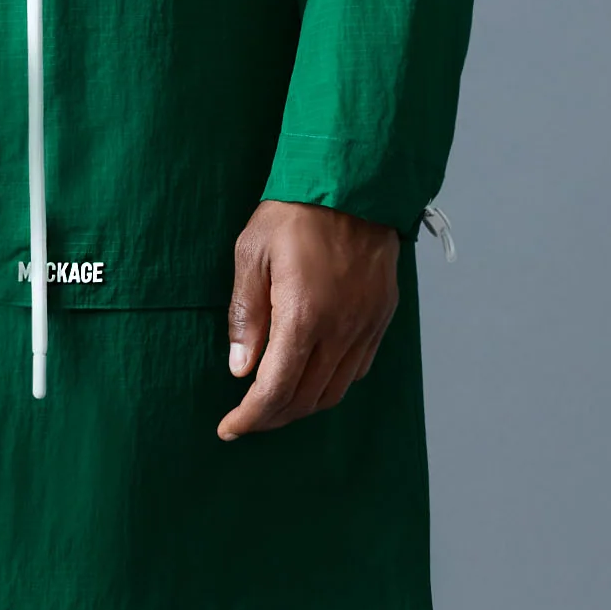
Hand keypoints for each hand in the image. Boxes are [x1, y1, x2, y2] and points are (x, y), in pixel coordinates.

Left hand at [218, 198, 399, 438]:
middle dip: (272, 417)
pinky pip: (358, 368)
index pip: (275, 390)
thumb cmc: (294, 213)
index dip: (251, 417)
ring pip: (336, 390)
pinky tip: (312, 376)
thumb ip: (246, 317)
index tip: (229, 428)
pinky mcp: (382, 317)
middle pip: (306, 399)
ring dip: (303, 405)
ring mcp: (366, 325)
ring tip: (276, 403)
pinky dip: (332, 383)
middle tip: (246, 418)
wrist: (353, 181)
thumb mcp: (251, 255)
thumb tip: (240, 368)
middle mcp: (341, 329)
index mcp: (304, 316)